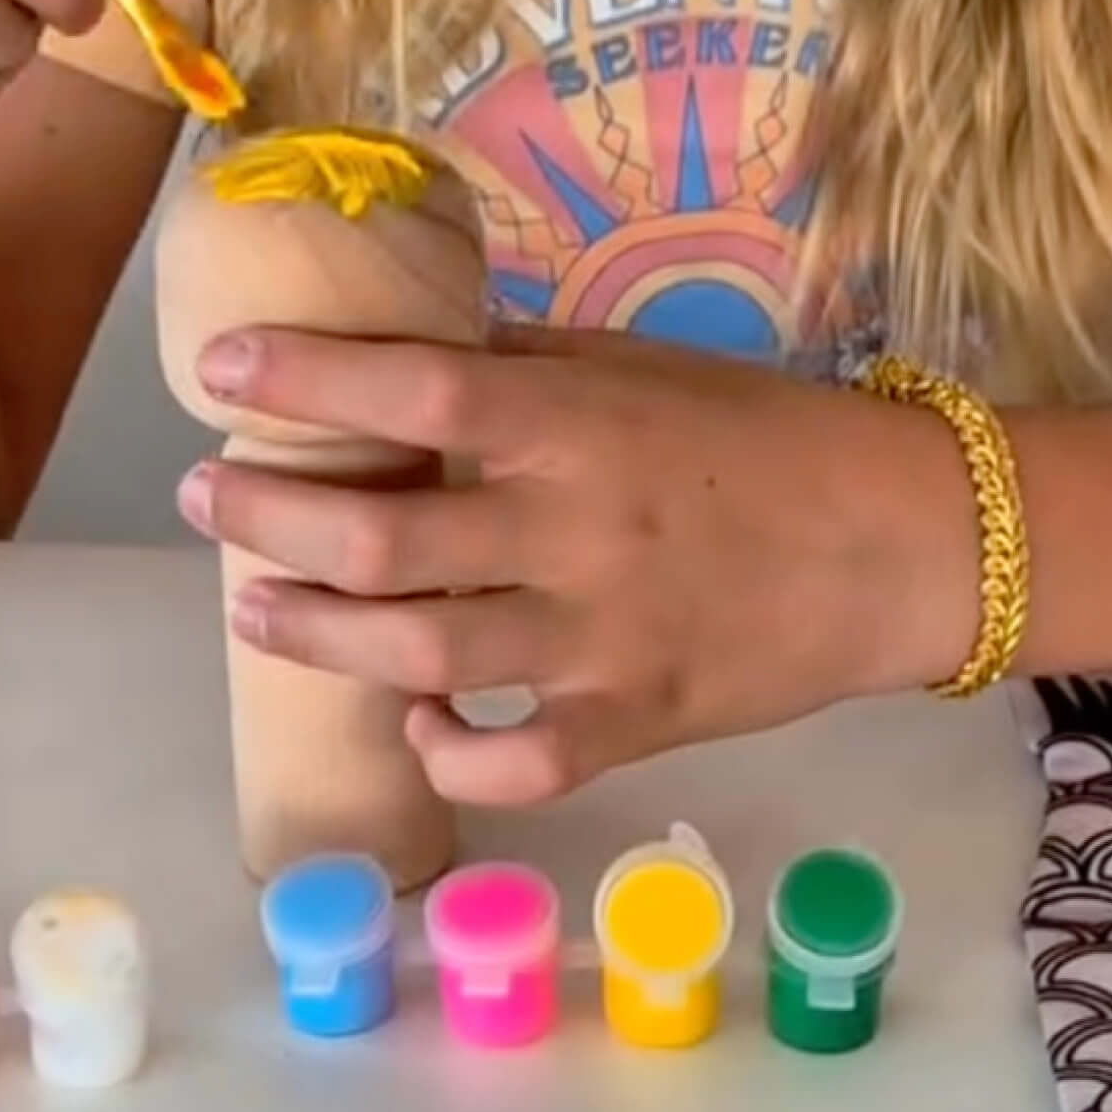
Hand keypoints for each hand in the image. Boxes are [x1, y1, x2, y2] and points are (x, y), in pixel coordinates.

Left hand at [179, 323, 977, 802]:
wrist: (904, 543)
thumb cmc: (768, 437)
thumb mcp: (646, 367)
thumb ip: (528, 365)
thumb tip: (410, 351)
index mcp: (581, 422)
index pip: (416, 386)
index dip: (307, 377)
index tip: (221, 366)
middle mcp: (576, 528)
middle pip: (383, 533)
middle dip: (269, 514)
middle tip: (208, 496)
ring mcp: (601, 637)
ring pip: (419, 650)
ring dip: (314, 630)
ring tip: (254, 603)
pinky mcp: (634, 721)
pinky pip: (515, 759)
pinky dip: (448, 749)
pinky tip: (413, 722)